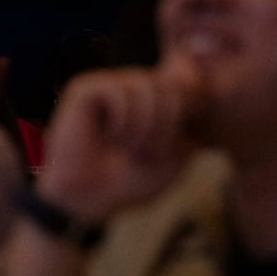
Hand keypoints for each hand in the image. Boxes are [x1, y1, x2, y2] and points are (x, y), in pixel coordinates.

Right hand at [36, 55, 205, 222]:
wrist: (92, 198)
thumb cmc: (132, 179)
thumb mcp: (177, 152)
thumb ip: (187, 117)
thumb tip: (189, 76)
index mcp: (155, 100)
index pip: (187, 82)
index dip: (191, 106)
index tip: (180, 139)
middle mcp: (133, 87)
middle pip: (171, 85)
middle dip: (167, 126)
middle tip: (147, 153)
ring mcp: (109, 85)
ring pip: (146, 85)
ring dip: (143, 126)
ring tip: (128, 147)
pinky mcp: (86, 88)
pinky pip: (119, 91)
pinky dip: (121, 119)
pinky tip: (108, 134)